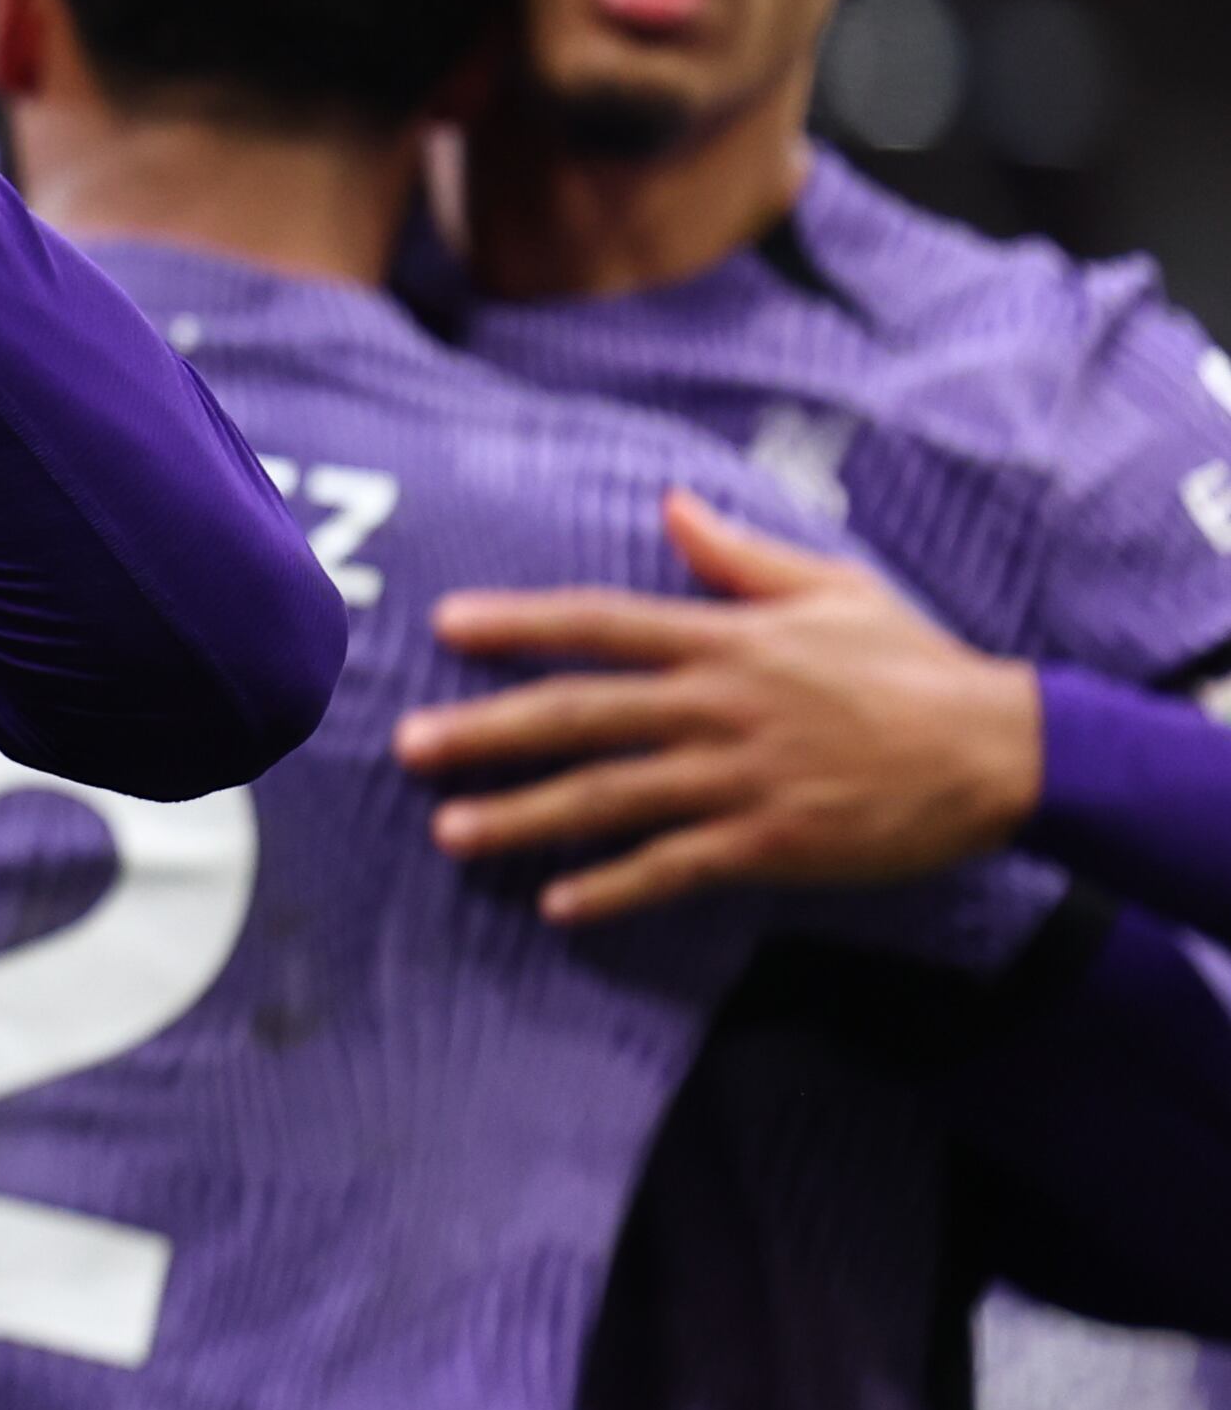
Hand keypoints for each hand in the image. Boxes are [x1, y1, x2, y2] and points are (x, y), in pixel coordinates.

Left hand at [394, 485, 1043, 924]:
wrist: (1002, 750)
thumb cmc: (914, 664)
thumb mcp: (831, 588)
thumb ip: (738, 556)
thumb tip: (670, 505)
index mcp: (727, 640)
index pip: (600, 623)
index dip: (519, 623)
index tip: (446, 624)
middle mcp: (718, 705)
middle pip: (580, 714)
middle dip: (488, 730)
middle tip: (408, 744)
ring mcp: (741, 778)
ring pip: (611, 797)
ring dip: (525, 816)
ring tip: (449, 832)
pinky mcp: (772, 843)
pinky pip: (675, 867)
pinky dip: (614, 887)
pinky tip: (555, 904)